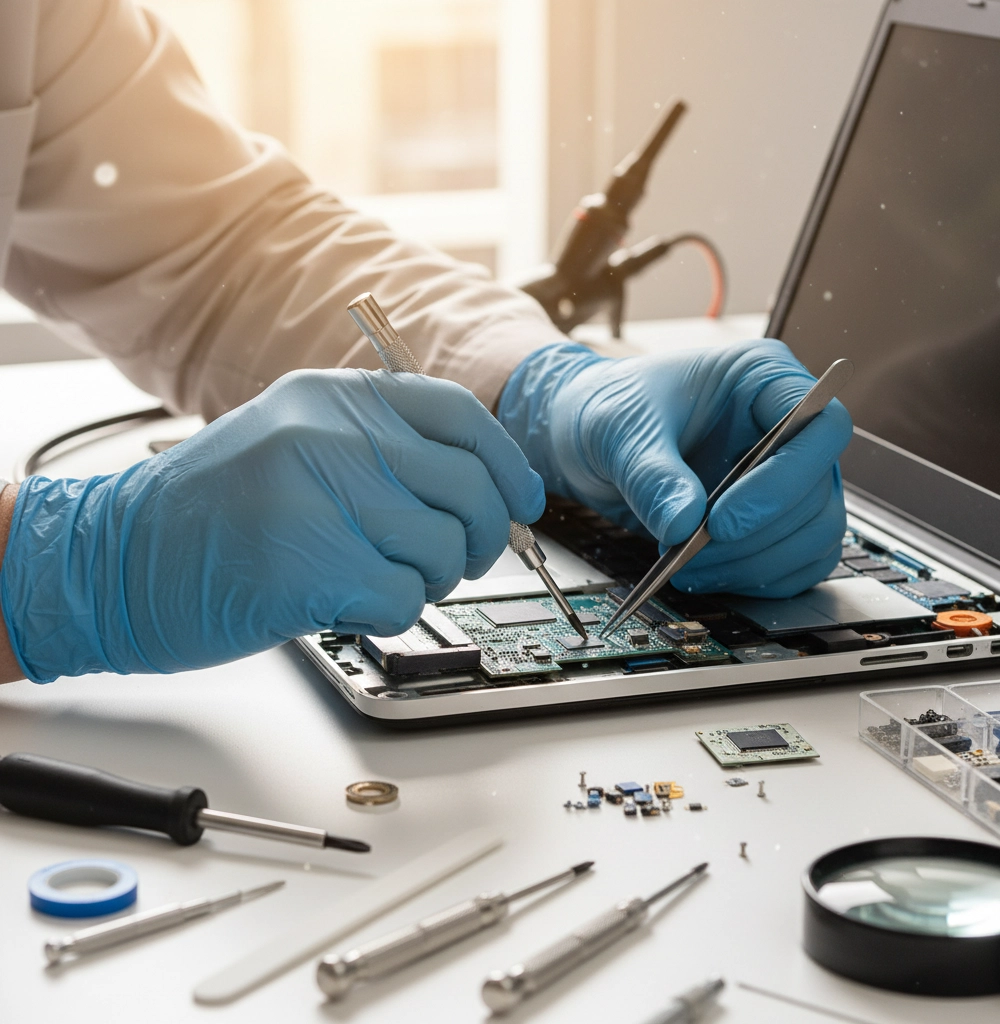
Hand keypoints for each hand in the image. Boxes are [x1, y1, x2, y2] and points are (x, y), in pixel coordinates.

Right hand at [0, 369, 543, 680]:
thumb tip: (481, 485)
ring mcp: (320, 496)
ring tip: (374, 579)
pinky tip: (342, 602)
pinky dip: (386, 613)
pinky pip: (403, 599)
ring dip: (426, 581)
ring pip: (441, 550)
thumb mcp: (294, 442)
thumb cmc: (210, 511)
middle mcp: (332, 435)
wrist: (113, 558)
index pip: (460, 415)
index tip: (521, 500)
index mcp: (333, 398)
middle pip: (468, 489)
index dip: (506, 463)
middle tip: (458, 562)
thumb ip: (380, 450)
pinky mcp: (310, 565)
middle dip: (480, 540)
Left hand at [498, 340, 852, 596]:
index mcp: (764, 379)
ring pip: (814, 535)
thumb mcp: (621, 430)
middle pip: (819, 493)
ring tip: (688, 567)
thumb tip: (684, 522)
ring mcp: (783, 477)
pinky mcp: (770, 519)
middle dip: (756, 535)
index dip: (785, 480)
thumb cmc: (613, 407)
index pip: (823, 426)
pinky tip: (704, 575)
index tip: (723, 520)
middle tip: (692, 549)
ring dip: (755, 564)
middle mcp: (786, 428)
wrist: (588, 435)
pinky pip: (796, 562)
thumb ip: (652, 474)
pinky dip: (755, 579)